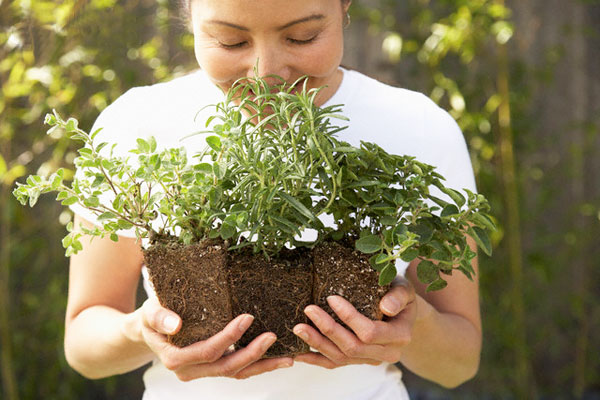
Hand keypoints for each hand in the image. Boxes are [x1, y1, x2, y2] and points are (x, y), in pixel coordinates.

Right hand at [135, 297, 293, 380]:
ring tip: (287, 358)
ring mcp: (203, 372)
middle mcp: (190, 370)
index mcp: (175, 358)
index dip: (229, 337)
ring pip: (236, 373)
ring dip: (262, 366)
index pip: (208, 351)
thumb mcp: (150, 311)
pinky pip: (237, 370)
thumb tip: (175, 323)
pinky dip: (258, 365)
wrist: (149, 329)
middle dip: (251, 353)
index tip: (247, 318)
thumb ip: (159, 316)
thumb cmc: (151, 315)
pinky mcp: (213, 367)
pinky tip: (278, 359)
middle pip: (226, 366)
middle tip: (272, 336)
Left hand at [293, 277, 415, 367]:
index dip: (349, 317)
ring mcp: (370, 359)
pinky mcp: (357, 360)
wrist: (403, 313)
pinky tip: (298, 354)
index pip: (370, 332)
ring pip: (340, 357)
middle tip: (309, 310)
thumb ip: (398, 296)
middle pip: (352, 347)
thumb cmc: (400, 295)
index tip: (331, 298)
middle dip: (328, 329)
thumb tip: (386, 307)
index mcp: (399, 336)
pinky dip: (315, 359)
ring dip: (317, 344)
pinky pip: (334, 363)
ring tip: (298, 328)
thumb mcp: (404, 289)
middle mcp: (386, 353)